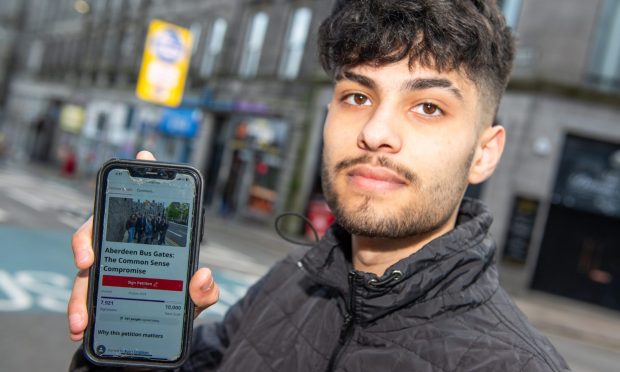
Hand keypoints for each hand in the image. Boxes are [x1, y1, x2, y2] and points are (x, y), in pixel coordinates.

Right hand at [67, 151, 219, 340]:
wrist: (162, 335)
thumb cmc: (178, 303)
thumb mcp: (197, 297)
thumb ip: (206, 290)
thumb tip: (203, 275)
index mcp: (146, 239)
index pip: (138, 206)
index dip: (138, 179)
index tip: (144, 156)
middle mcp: (120, 250)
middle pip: (96, 233)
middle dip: (85, 242)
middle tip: (87, 261)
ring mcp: (106, 273)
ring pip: (84, 275)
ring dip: (78, 296)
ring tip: (80, 317)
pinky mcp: (97, 297)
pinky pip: (83, 301)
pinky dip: (79, 314)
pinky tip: (79, 328)